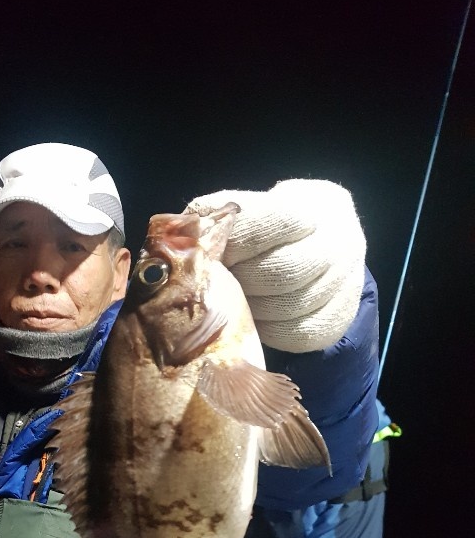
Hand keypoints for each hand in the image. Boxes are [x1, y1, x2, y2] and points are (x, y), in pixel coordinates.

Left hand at [185, 179, 365, 351]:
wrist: (310, 252)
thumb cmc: (263, 232)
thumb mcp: (244, 211)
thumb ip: (217, 216)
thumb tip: (190, 237)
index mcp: (318, 203)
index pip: (281, 220)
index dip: (241, 240)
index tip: (218, 252)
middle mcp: (343, 240)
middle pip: (286, 271)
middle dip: (244, 281)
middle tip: (223, 284)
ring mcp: (347, 281)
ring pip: (293, 307)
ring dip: (254, 309)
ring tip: (236, 301)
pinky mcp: (340, 318)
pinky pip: (300, 334)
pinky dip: (271, 332)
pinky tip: (257, 319)